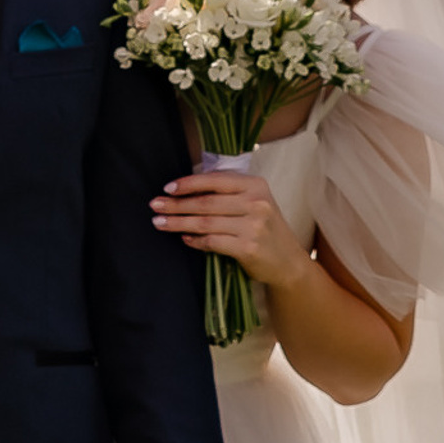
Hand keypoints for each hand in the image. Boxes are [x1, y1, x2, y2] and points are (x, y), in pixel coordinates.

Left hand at [150, 169, 305, 287]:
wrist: (289, 262)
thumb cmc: (266, 229)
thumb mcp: (256, 202)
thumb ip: (229, 192)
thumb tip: (188, 188)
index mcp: (256, 185)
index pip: (215, 180)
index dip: (188, 183)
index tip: (168, 188)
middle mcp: (256, 203)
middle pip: (206, 202)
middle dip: (176, 204)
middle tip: (155, 205)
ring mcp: (253, 226)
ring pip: (205, 222)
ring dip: (178, 223)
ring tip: (159, 223)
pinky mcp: (248, 248)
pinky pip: (212, 242)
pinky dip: (195, 241)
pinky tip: (184, 239)